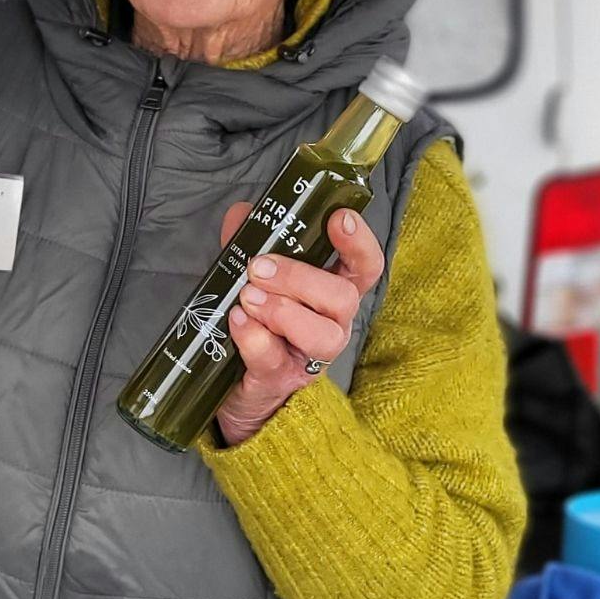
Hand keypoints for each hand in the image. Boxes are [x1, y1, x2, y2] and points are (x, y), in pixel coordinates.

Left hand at [212, 202, 384, 445]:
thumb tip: (243, 213)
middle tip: (259, 267)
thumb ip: (250, 244)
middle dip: (300, 277)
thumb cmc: (257, 323)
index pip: (365, 266)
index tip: (339, 218)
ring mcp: (310, 356)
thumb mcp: (253, 279)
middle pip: (343, 297)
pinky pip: (274, 359)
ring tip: (248, 298)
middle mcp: (332, 324)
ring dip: (283, 310)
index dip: (359, 243)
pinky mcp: (281, 381)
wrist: (234, 385)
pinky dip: (254, 337)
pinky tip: (237, 320)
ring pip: (322, 335)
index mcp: (332, 291)